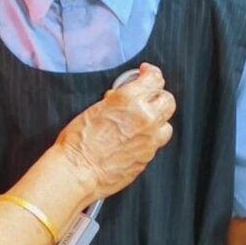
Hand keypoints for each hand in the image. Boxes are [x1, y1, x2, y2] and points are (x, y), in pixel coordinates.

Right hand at [55, 63, 175, 201]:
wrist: (77, 171)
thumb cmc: (77, 143)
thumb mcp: (93, 108)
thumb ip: (115, 100)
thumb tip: (120, 97)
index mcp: (130, 100)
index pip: (154, 78)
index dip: (151, 73)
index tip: (146, 73)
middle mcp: (145, 118)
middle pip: (167, 100)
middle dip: (157, 96)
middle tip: (146, 97)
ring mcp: (150, 140)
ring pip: (167, 123)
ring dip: (157, 119)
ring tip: (141, 121)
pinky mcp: (148, 157)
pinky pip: (157, 143)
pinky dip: (149, 138)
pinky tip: (134, 139)